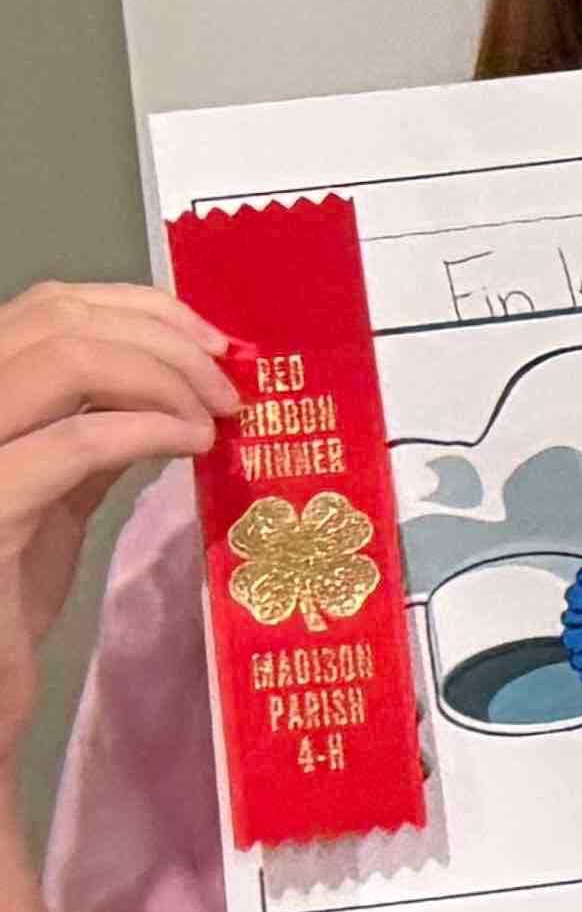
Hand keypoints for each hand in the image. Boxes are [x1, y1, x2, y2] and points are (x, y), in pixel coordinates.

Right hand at [0, 280, 234, 737]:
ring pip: (64, 356)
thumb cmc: (1, 603)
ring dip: (164, 374)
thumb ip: (88, 443)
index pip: (46, 307)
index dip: (142, 309)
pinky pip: (75, 443)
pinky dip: (149, 428)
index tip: (214, 344)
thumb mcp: (47, 503)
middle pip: (57, 316)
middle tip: (228, 385)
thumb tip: (162, 392)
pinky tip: (191, 447)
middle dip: (164, 337)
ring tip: (214, 419)